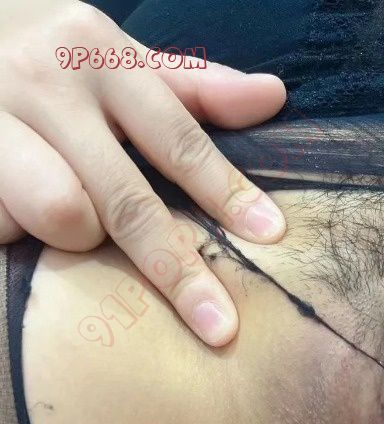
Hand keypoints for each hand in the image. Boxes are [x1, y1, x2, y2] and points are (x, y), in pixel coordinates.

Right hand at [0, 1, 286, 344]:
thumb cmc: (44, 59)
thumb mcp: (111, 56)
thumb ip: (189, 87)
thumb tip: (274, 97)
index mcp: (97, 55)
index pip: (177, 136)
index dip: (226, 191)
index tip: (271, 235)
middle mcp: (47, 83)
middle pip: (128, 199)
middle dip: (177, 269)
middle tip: (218, 325)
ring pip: (64, 215)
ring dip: (79, 236)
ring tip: (69, 218)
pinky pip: (8, 228)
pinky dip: (20, 235)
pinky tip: (15, 216)